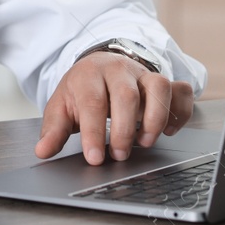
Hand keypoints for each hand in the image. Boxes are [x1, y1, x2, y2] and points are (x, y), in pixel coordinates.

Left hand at [34, 52, 194, 164]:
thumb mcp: (62, 107)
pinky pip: (181, 92)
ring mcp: (145, 74)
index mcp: (89, 74)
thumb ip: (54, 130)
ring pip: (159, 87)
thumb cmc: (82, 91)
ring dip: (155, 118)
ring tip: (144, 142)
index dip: (94, 131)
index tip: (94, 157)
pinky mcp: (166, 82)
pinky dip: (180, 112)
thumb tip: (42, 151)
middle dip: (124, 128)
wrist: (100, 66)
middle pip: (126, 94)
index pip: (92, 101)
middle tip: (119, 154)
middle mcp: (119, 70)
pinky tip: (169, 131)